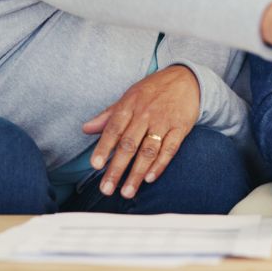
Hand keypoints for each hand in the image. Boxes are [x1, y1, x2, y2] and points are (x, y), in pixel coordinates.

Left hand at [81, 65, 199, 198]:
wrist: (185, 79)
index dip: (103, 148)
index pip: (113, 129)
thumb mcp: (128, 97)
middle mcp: (145, 114)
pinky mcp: (180, 128)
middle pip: (129, 144)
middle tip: (106, 188)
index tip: (95, 165)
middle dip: (116, 169)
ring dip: (137, 173)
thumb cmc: (152, 90)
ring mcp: (163, 122)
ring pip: (148, 151)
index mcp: (129, 106)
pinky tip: (150, 178)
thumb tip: (86, 129)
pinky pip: (170, 149)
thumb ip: (108, 116)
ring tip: (127, 192)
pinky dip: (160, 165)